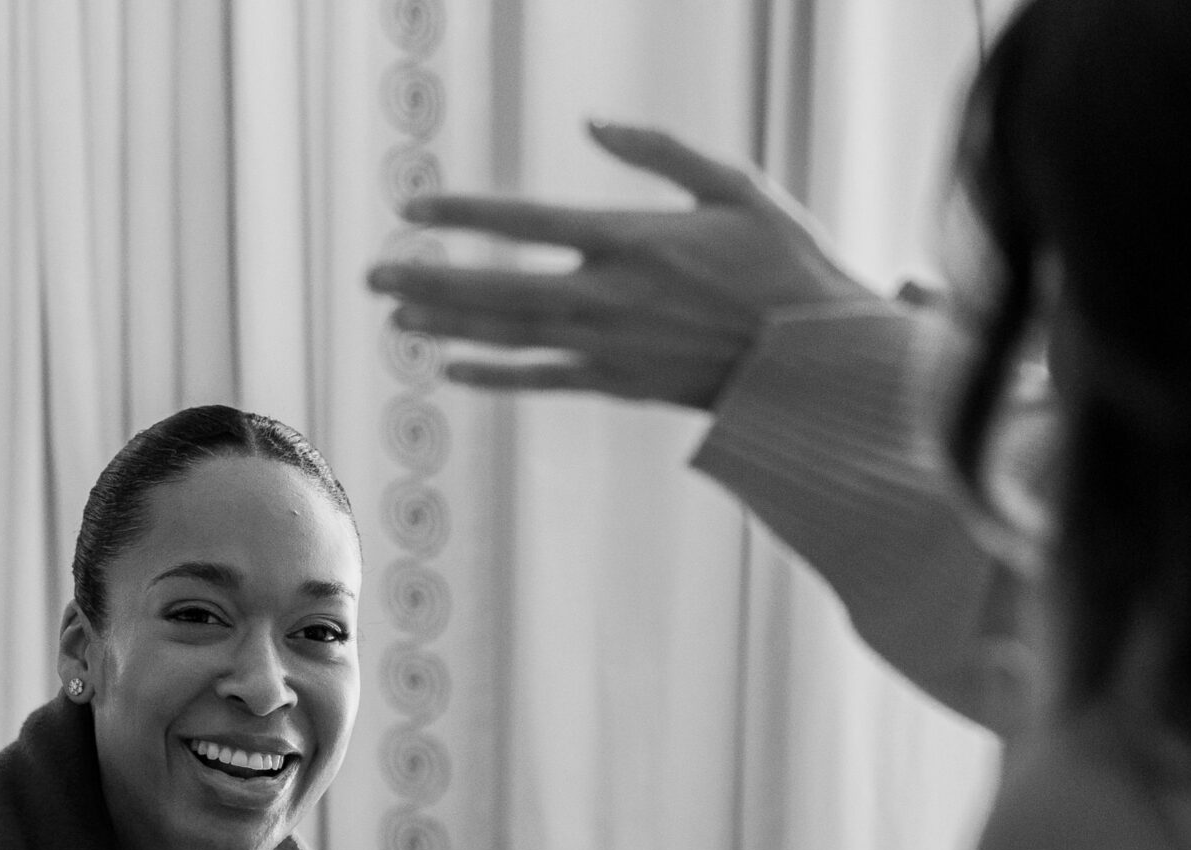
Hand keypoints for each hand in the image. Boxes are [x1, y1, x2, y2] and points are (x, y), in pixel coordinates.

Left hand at [367, 121, 875, 407]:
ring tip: (395, 318)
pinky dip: (494, 374)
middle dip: (430, 278)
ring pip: (509, 335)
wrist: (816, 359)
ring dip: (447, 326)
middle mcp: (609, 296)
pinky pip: (541, 380)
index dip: (464, 212)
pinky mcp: (618, 385)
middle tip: (374, 273)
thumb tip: (592, 122)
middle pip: (497, 286)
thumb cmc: (784, 261)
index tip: (414, 206)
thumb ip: (658, 149)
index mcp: (632, 238)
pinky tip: (450, 369)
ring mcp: (609, 346)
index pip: (525, 221)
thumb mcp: (735, 184)